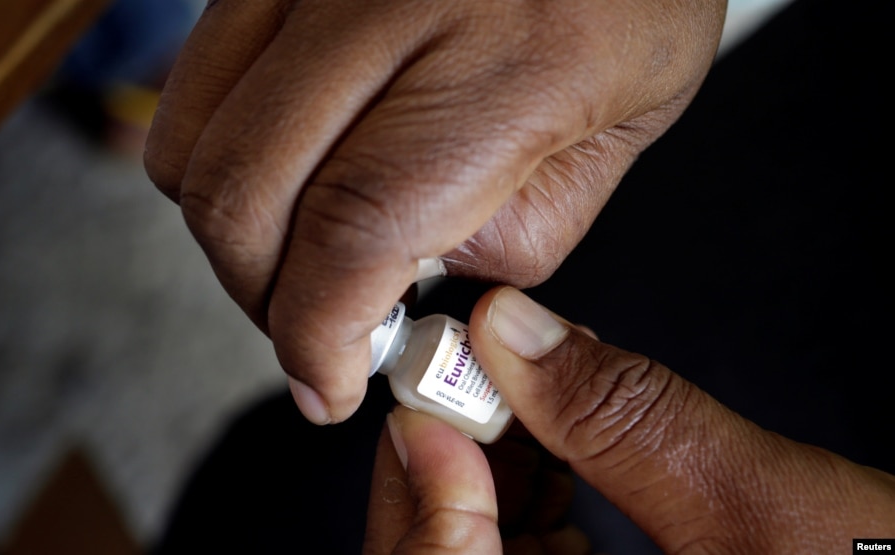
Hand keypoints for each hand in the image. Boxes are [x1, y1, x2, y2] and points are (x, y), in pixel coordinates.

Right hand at [144, 0, 727, 423]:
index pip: (356, 226)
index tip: (328, 383)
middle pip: (242, 190)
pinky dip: (219, 157)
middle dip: (263, 299)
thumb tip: (399, 293)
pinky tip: (288, 173)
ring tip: (301, 251)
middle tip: (317, 330)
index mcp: (513, 57)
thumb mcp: (615, 142)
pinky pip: (194, 83)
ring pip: (189, 139)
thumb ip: (513, 239)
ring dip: (230, 232)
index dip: (318, 333)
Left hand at [366, 287, 894, 552]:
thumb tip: (516, 332)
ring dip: (490, 489)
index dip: (422, 500)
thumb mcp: (762, 504)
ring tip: (521, 412)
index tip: (429, 410)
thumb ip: (627, 418)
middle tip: (474, 392)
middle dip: (451, 480)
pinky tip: (558, 467)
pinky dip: (530, 516)